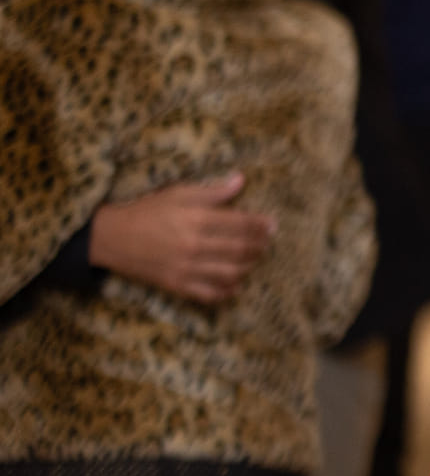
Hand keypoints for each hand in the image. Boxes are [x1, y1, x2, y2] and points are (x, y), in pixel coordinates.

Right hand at [88, 174, 277, 304]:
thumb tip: (240, 181)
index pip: (241, 224)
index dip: (261, 225)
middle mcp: (195, 245)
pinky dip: (226, 291)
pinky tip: (235, 284)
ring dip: (248, 267)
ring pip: (230, 273)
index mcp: (197, 219)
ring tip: (254, 260)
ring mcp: (186, 268)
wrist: (110, 237)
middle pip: (240, 249)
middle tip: (267, 242)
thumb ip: (212, 192)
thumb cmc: (146, 210)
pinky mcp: (176, 285)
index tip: (272, 225)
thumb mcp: (178, 193)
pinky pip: (209, 294)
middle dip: (259, 246)